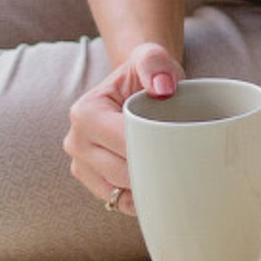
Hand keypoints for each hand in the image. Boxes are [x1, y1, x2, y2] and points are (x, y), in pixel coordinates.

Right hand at [62, 40, 180, 215]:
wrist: (135, 88)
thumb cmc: (146, 74)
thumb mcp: (151, 58)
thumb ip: (156, 64)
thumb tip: (163, 88)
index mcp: (85, 113)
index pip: (124, 142)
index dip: (155, 146)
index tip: (183, 143)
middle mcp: (75, 141)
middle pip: (122, 171)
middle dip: (155, 168)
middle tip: (185, 160)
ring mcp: (80, 165)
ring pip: (120, 191)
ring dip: (148, 185)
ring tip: (173, 169)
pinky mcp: (91, 182)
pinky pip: (117, 202)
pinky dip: (139, 198)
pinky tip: (158, 185)